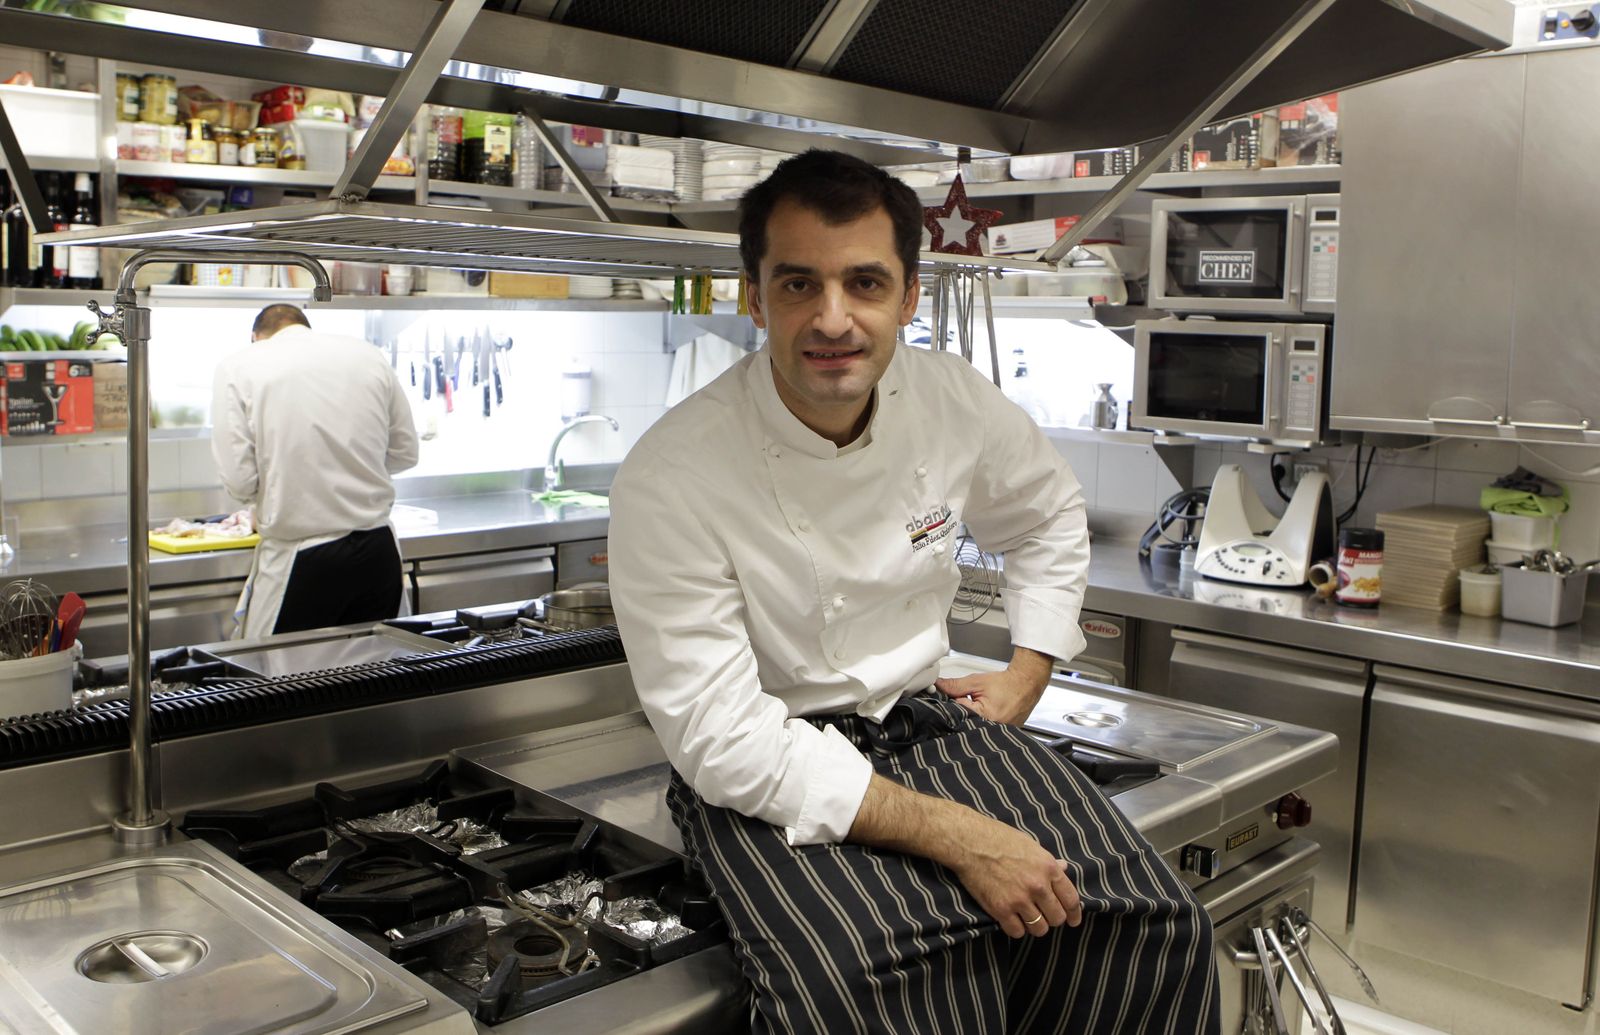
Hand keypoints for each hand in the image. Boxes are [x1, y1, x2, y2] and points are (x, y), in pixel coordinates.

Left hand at [935, 647, 1052, 725]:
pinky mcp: (1003, 735)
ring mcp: (999, 734)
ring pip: (975, 728)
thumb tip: (938, 686)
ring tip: (983, 706)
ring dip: (972, 719)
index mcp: (985, 717)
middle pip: (965, 724)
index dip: (953, 703)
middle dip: (962, 713)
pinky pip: (986, 731)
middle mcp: (992, 729)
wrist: (1026, 685)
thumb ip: (955, 685)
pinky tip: (988, 713)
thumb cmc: (1006, 684)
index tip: (955, 697)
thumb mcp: (977, 682)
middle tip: (972, 701)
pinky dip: (982, 723)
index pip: (957, 713)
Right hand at [948, 812, 1081, 937]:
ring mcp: (1019, 899)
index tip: (1073, 920)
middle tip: (1043, 915)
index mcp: (1048, 868)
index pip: (1071, 900)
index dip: (1074, 914)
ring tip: (1026, 918)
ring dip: (1035, 925)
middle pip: (1057, 918)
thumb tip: (1064, 868)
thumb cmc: (1000, 838)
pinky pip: (1017, 932)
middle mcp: (1038, 886)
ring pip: (1039, 928)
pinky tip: (1011, 919)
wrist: (970, 842)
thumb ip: (1049, 862)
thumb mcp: (1030, 845)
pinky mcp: (1000, 909)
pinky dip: (1016, 928)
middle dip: (1052, 918)